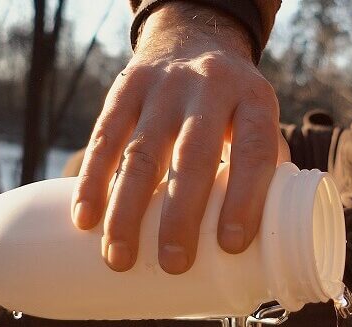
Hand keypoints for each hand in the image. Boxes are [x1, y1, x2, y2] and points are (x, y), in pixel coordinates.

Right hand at [71, 3, 288, 273]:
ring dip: (126, 210)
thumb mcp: (260, 124)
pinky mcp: (125, 88)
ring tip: (119, 257)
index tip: (230, 245)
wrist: (193, 38)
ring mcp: (164, 86)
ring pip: (141, 151)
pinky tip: (85, 219)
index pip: (254, 151)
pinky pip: (105, 137)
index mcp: (254, 101)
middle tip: (173, 263)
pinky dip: (92, 181)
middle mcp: (209, 88)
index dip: (244, 199)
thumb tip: (264, 245)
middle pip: (194, 156)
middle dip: (181, 215)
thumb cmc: (234, 107)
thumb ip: (266, 173)